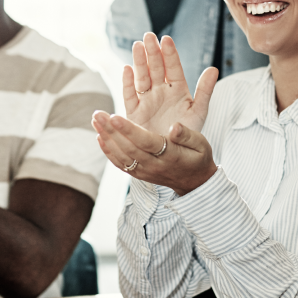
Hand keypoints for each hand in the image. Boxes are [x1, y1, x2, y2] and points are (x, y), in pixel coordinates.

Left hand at [92, 114, 216, 196]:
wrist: (195, 183)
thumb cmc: (199, 157)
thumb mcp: (201, 144)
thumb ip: (187, 135)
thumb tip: (174, 127)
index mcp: (170, 156)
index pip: (146, 142)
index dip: (129, 130)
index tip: (114, 116)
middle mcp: (154, 166)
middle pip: (128, 148)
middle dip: (111, 130)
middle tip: (98, 113)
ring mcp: (145, 172)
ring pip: (121, 155)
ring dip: (106, 137)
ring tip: (96, 119)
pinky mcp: (139, 174)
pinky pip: (121, 164)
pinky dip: (108, 151)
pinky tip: (100, 137)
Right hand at [122, 32, 217, 135]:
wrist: (173, 156)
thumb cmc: (188, 134)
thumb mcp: (199, 111)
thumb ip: (205, 90)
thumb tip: (214, 68)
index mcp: (178, 90)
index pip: (174, 68)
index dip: (170, 54)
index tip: (167, 39)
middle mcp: (161, 92)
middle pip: (155, 68)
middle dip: (152, 52)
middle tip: (149, 36)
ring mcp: (147, 100)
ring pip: (142, 77)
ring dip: (139, 61)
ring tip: (138, 45)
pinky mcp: (134, 112)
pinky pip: (130, 94)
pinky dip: (128, 82)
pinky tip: (127, 69)